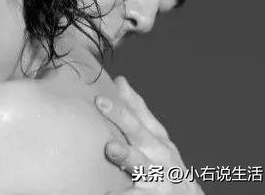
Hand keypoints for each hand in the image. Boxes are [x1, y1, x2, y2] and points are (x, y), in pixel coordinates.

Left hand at [95, 76, 203, 194]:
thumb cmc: (164, 164)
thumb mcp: (155, 137)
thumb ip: (137, 111)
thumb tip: (120, 81)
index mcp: (156, 137)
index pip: (139, 114)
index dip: (124, 101)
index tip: (107, 90)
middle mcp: (159, 154)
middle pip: (139, 132)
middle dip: (122, 117)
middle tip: (101, 103)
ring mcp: (158, 176)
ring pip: (141, 164)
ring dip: (126, 154)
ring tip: (110, 147)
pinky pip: (136, 194)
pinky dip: (124, 192)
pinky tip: (109, 190)